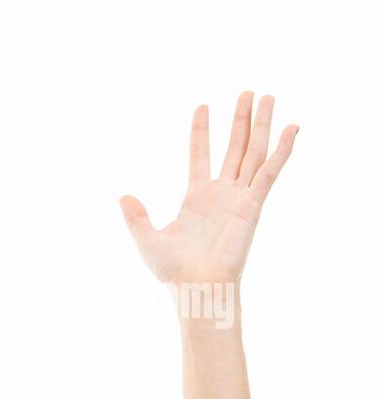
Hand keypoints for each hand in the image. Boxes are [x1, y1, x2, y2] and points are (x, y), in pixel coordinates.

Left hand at [119, 91, 297, 286]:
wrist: (197, 288)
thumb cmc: (173, 271)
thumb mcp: (147, 239)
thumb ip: (136, 217)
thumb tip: (122, 197)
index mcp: (196, 197)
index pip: (199, 155)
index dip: (201, 131)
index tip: (202, 105)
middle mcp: (221, 193)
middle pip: (234, 147)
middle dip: (241, 120)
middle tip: (248, 92)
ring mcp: (239, 197)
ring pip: (254, 153)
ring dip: (262, 125)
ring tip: (268, 96)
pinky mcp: (253, 206)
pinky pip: (270, 173)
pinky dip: (282, 151)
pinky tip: (293, 128)